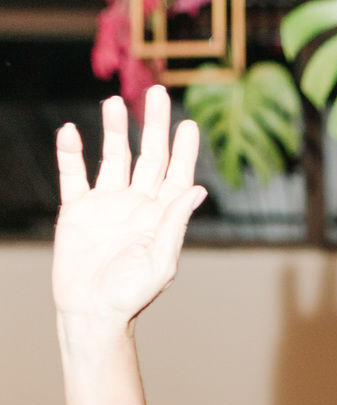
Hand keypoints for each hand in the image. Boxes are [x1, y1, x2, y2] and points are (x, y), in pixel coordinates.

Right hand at [53, 88, 205, 330]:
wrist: (92, 312)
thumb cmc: (132, 294)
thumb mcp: (161, 261)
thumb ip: (175, 224)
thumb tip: (197, 189)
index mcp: (161, 217)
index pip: (176, 174)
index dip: (184, 149)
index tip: (189, 123)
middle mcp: (136, 204)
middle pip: (148, 156)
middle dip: (153, 125)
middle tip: (158, 93)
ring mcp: (106, 204)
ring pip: (112, 157)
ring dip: (114, 130)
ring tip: (114, 103)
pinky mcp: (77, 210)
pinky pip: (73, 174)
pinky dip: (71, 153)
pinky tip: (70, 132)